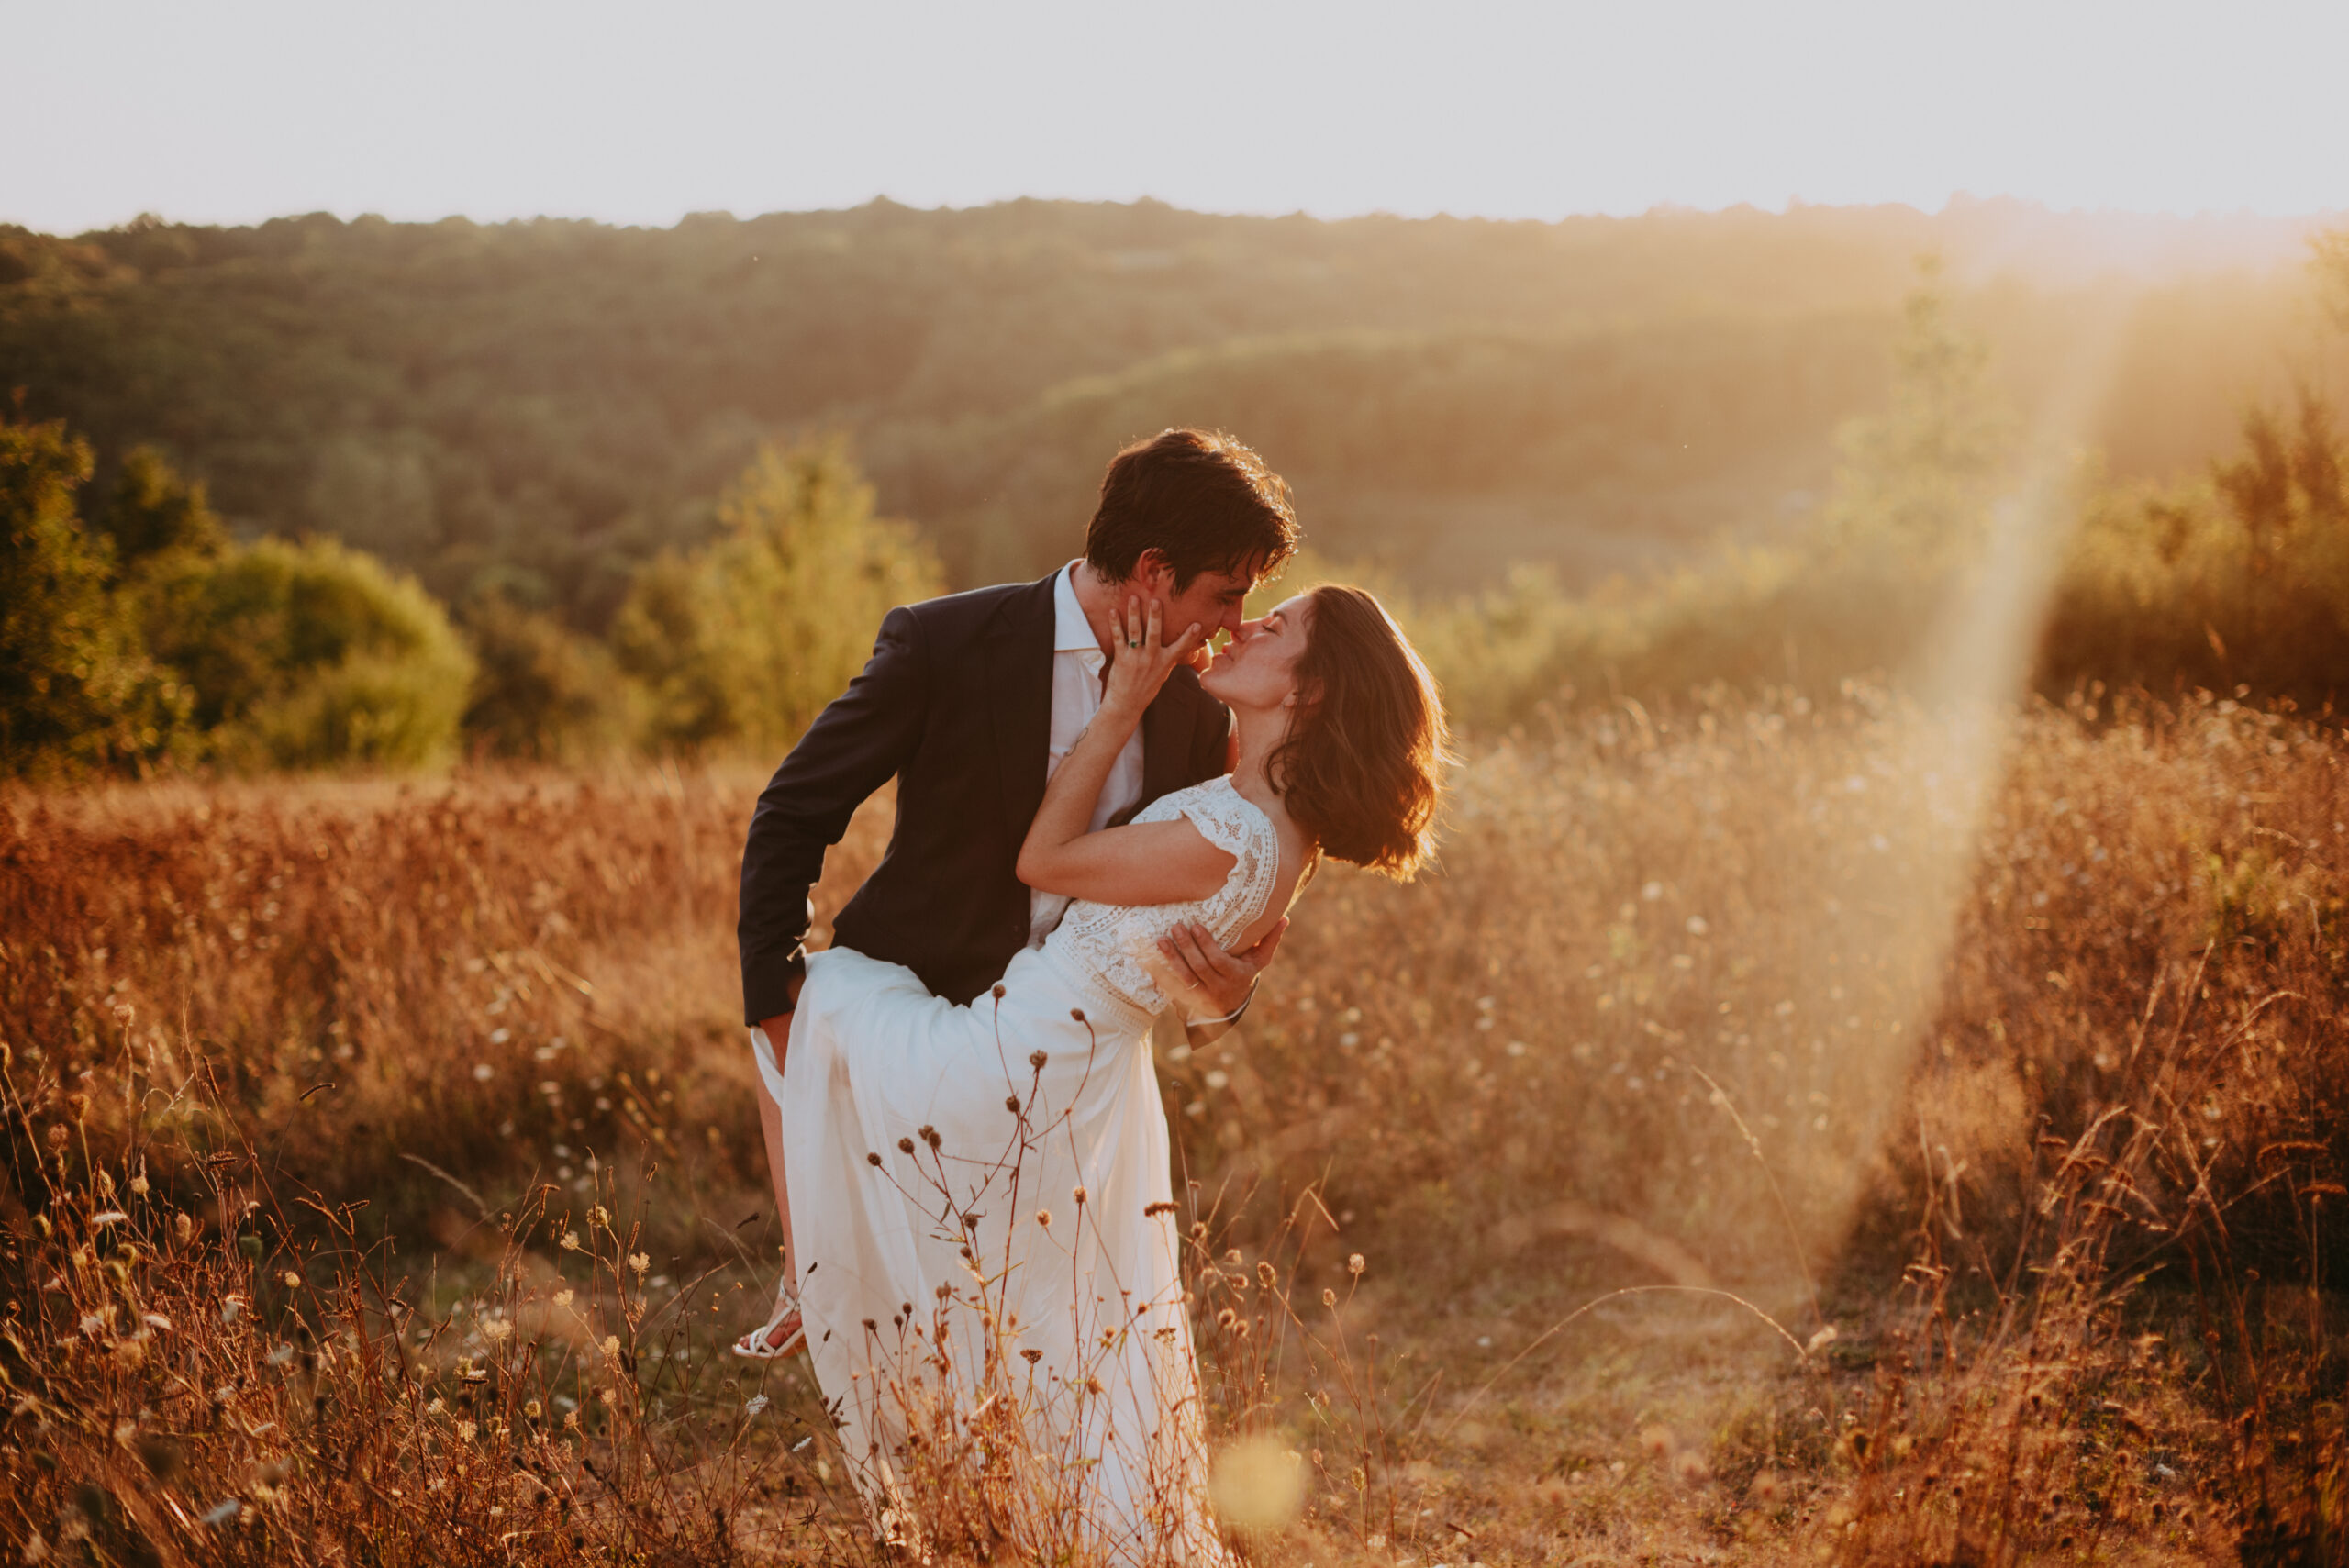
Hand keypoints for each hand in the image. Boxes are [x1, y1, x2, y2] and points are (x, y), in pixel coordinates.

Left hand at [1102, 597, 1205, 716]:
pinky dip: (1115, 624)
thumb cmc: (1147, 688)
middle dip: (1155, 616)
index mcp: (1165, 662)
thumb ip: (1170, 657)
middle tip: (1156, 600)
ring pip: (1135, 632)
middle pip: (1154, 633)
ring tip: (1133, 598)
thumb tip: (1183, 646)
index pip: (1181, 647)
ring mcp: (1136, 657)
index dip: (1190, 636)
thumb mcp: (1163, 673)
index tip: (1197, 624)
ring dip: (1134, 614)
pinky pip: (1118, 638)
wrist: (1127, 703)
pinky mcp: (1121, 658)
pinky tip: (1112, 611)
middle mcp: (1151, 658)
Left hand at [1151, 916, 1287, 1022]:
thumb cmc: (1245, 972)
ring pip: (1184, 978)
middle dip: (1186, 947)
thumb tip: (1284, 917)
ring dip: (1171, 958)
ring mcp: (1202, 996)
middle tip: (1175, 927)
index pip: (1218, 961)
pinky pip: (1172, 986)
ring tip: (1161, 940)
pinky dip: (1160, 973)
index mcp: (1236, 976)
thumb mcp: (1260, 959)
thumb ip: (1270, 939)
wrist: (1232, 1005)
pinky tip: (1149, 959)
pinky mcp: (1187, 999)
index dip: (1205, 945)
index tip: (1195, 926)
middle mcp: (1219, 988)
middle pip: (1199, 968)